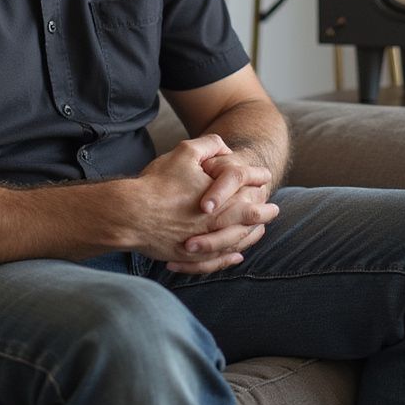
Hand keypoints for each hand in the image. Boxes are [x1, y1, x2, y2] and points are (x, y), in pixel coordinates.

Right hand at [130, 136, 278, 274]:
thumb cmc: (158, 184)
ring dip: (250, 235)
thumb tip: (224, 146)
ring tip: (259, 232)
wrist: (131, 214)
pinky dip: (230, 257)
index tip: (264, 175)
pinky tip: (236, 255)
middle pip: (249, 216)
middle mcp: (219, 220)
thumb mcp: (185, 153)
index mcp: (222, 195)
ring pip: (237, 240)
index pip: (247, 184)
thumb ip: (209, 145)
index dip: (257, 176)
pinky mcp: (192, 255)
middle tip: (273, 210)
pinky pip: (218, 260)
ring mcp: (206, 240)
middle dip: (262, 211)